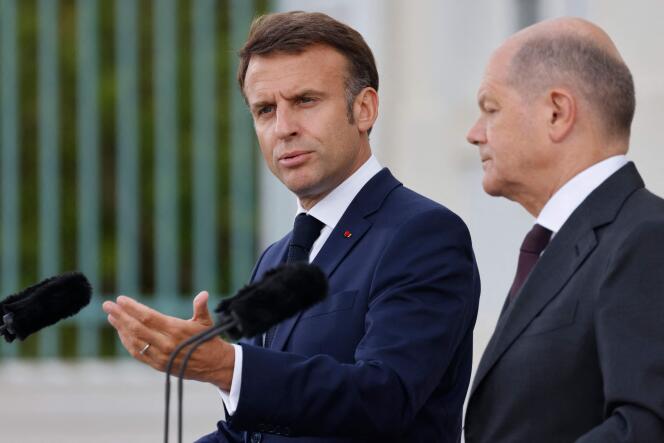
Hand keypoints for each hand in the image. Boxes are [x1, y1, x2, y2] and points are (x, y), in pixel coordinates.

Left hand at [102, 291, 234, 389]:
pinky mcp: (158, 365)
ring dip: (120, 329)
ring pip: (134, 341)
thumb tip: (203, 294)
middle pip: (136, 328)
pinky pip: (138, 353)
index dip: (132, 308)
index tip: (120, 299)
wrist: (213, 365)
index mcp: (176, 329)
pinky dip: (127, 342)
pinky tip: (121, 333)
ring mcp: (160, 356)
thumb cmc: (208, 339)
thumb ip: (200, 307)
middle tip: (107, 305)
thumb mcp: (206, 322)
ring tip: (111, 317)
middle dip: (120, 315)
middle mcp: (166, 344)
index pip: (148, 316)